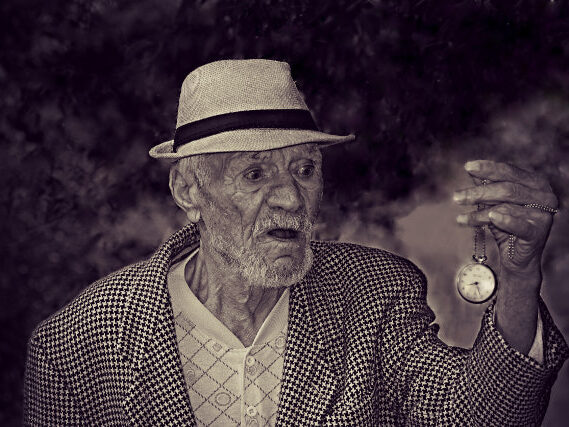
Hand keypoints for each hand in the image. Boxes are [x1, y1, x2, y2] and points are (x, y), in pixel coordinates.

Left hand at [453, 160, 557, 291]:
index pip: (509, 172)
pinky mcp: (538, 233)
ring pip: (506, 207)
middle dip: (479, 193)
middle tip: (456, 197)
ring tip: (460, 218)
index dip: (488, 169)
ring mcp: (543, 215)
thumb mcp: (493, 203)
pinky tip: (491, 217)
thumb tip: (470, 168)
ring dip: (480, 213)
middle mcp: (544, 196)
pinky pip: (518, 224)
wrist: (516, 257)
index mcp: (536, 183)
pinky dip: (504, 221)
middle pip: (507, 189)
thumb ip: (485, 185)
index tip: (467, 167)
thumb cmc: (505, 225)